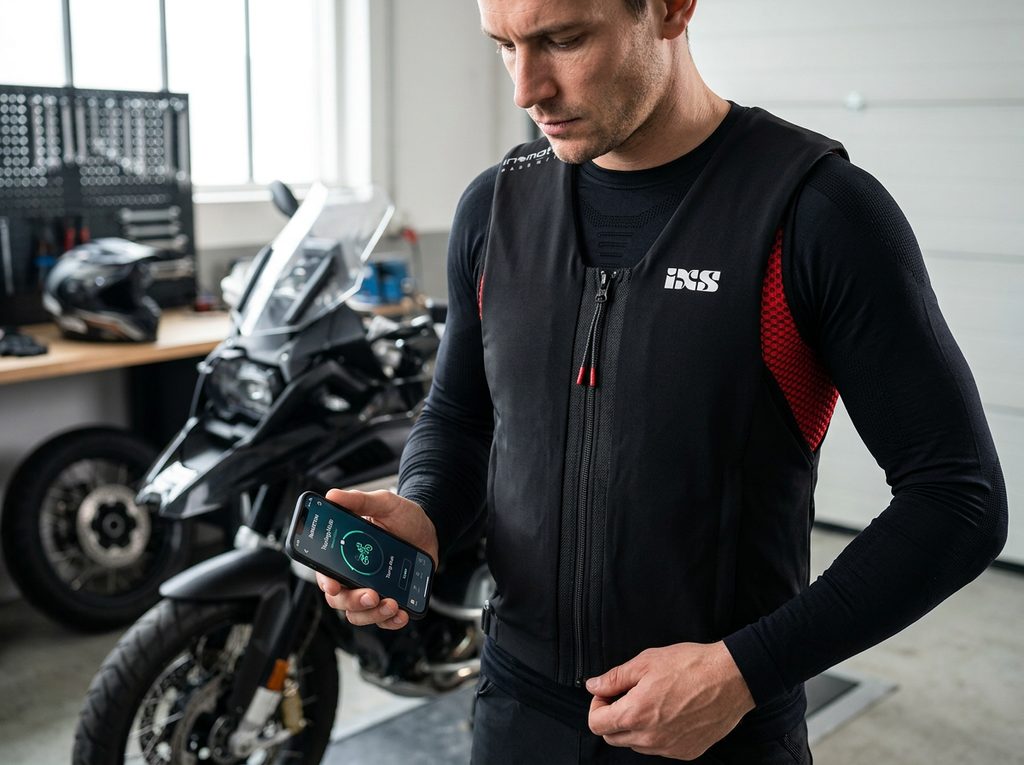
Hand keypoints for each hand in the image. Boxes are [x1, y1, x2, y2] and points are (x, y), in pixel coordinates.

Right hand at [314, 488, 437, 629]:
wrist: (431, 529)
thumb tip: (333, 496)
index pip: (326, 573)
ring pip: (359, 614)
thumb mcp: (383, 503)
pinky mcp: (390, 599)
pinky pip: (384, 620)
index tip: (334, 586)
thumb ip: (359, 500)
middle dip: (354, 602)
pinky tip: (402, 614)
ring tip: (392, 604)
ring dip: (373, 614)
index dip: (326, 582)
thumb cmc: (403, 516)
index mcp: (345, 553)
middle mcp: (354, 575)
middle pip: (341, 600)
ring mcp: (372, 589)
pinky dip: (391, 622)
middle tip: (372, 594)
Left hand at [586, 641, 754, 760]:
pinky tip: (669, 713)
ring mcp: (669, 748)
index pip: (596, 724)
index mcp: (636, 714)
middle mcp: (650, 738)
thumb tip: (594, 685)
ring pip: (636, 745)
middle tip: (627, 696)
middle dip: (612, 717)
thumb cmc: (690, 666)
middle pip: (613, 738)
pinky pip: (660, 749)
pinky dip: (657, 734)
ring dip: (635, 727)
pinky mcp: (686, 752)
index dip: (597, 706)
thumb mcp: (646, 662)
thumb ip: (614, 677)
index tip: (607, 694)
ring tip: (652, 702)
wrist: (731, 678)